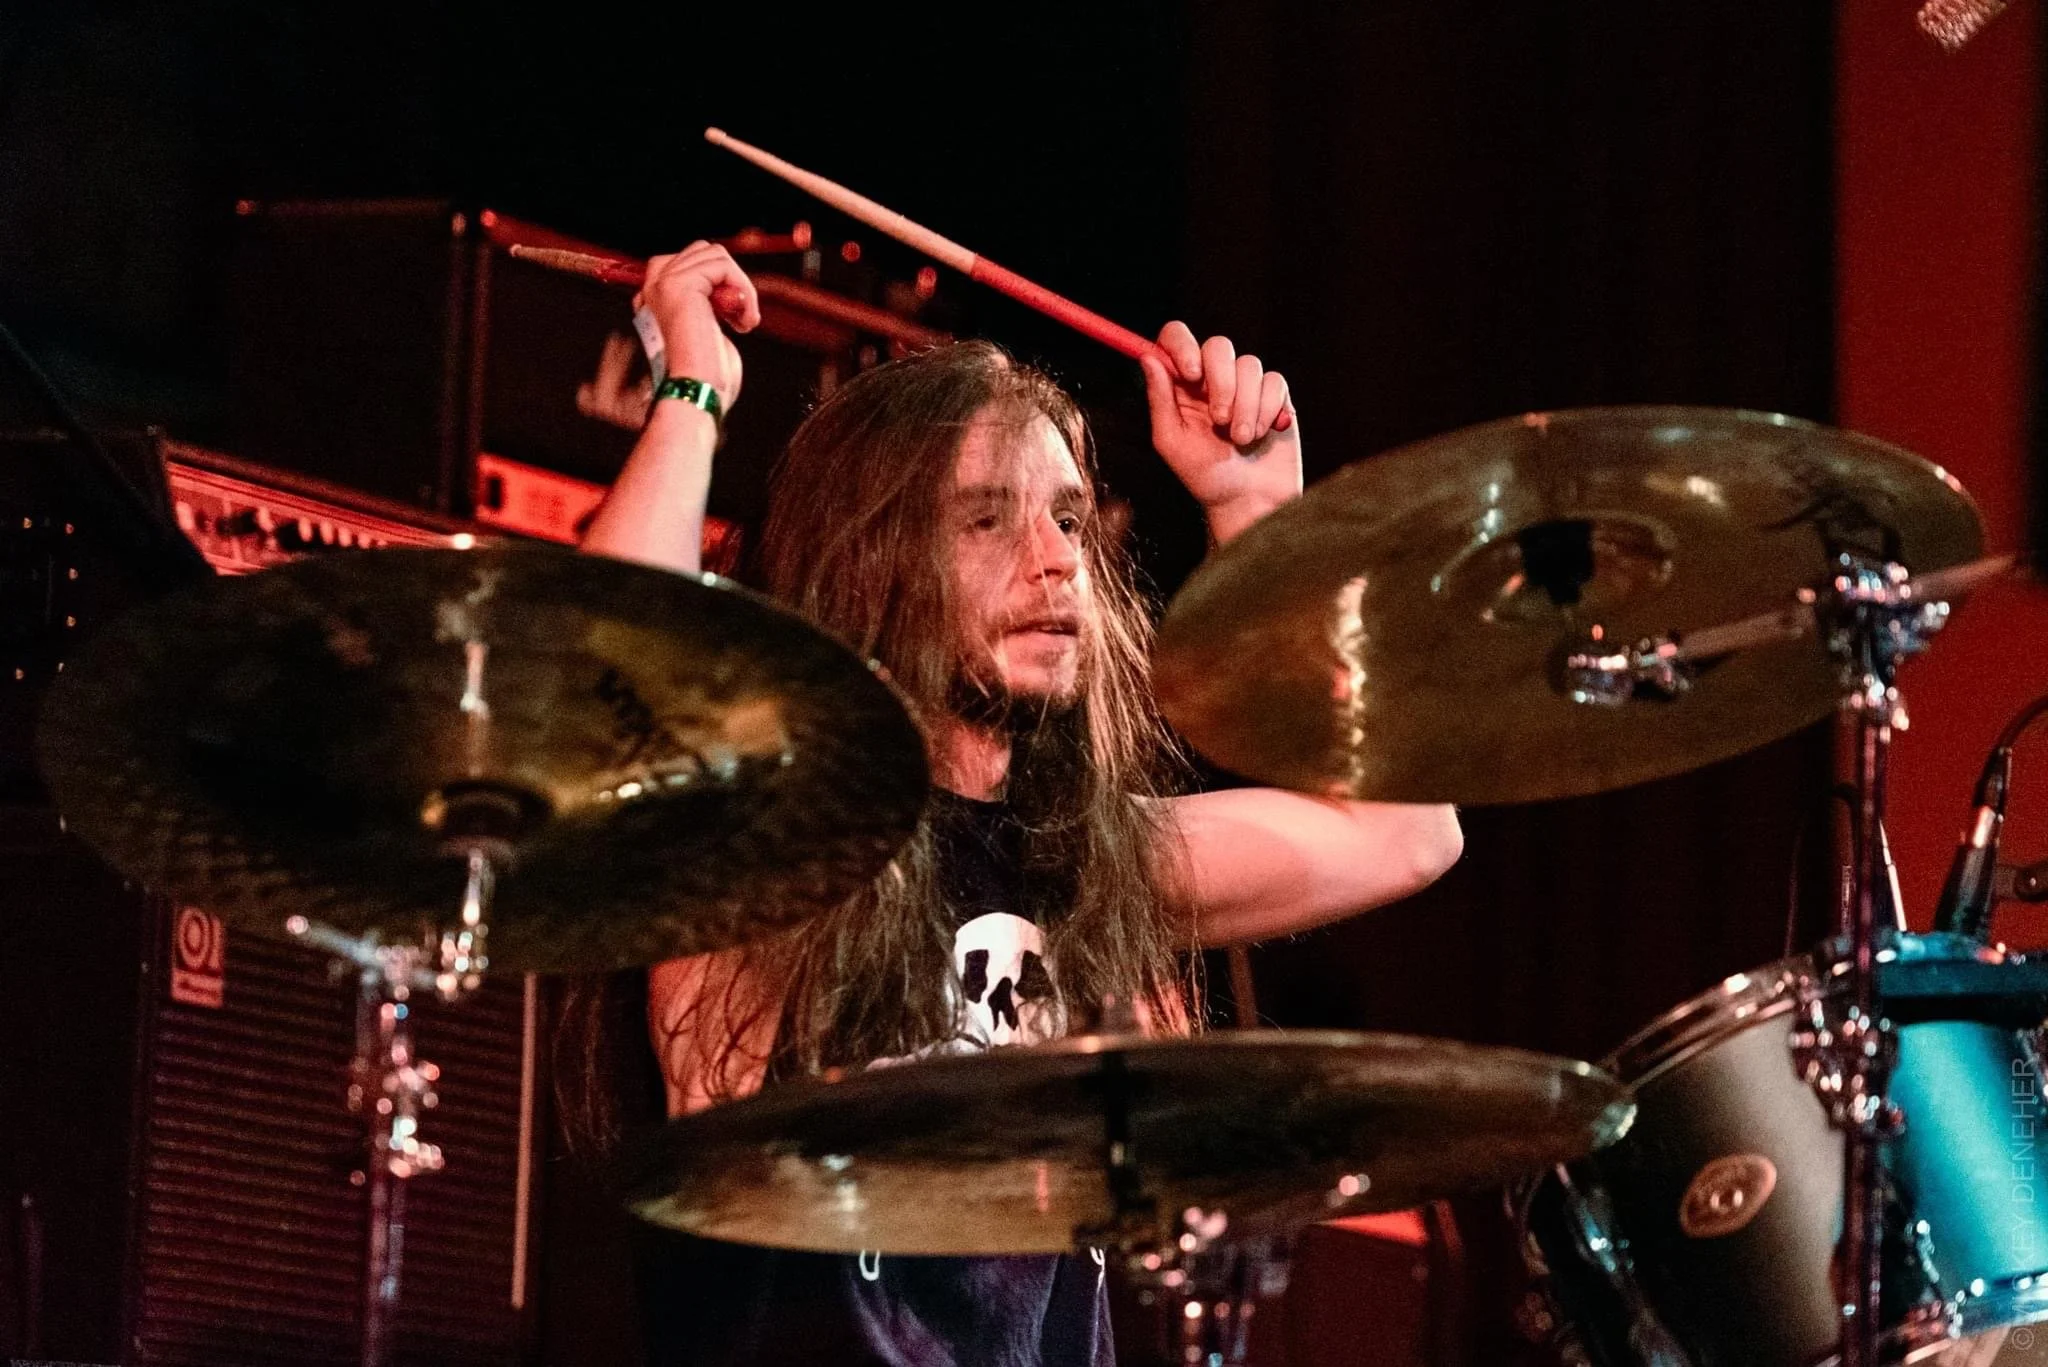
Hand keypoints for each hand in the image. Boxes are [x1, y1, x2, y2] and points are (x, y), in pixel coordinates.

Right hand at [635, 242, 760, 411]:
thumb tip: (731, 288)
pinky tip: (743, 322)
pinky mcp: (679, 284)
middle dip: (731, 279)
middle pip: (702, 251)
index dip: (718, 280)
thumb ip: (710, 303)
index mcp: (655, 299)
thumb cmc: (707, 375)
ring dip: (741, 286)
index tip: (731, 317)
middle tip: (741, 318)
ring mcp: (663, 283)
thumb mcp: (708, 329)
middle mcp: (653, 288)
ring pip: (716, 254)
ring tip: (743, 321)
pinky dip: (743, 290)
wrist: (698, 392)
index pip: (688, 261)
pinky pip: (722, 265)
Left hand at [1139, 322, 1301, 540]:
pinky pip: (1274, 382)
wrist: (1249, 500)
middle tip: (1219, 420)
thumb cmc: (1205, 477)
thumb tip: (1148, 358)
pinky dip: (1267, 410)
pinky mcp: (1274, 395)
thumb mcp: (1172, 442)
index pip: (1176, 339)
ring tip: (1241, 439)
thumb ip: (1160, 399)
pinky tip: (1263, 433)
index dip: (1183, 345)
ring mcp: (1245, 385)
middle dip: (1221, 383)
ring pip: (1249, 365)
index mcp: (1181, 386)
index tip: (1190, 373)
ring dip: (1245, 407)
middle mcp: (1211, 379)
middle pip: (1218, 346)